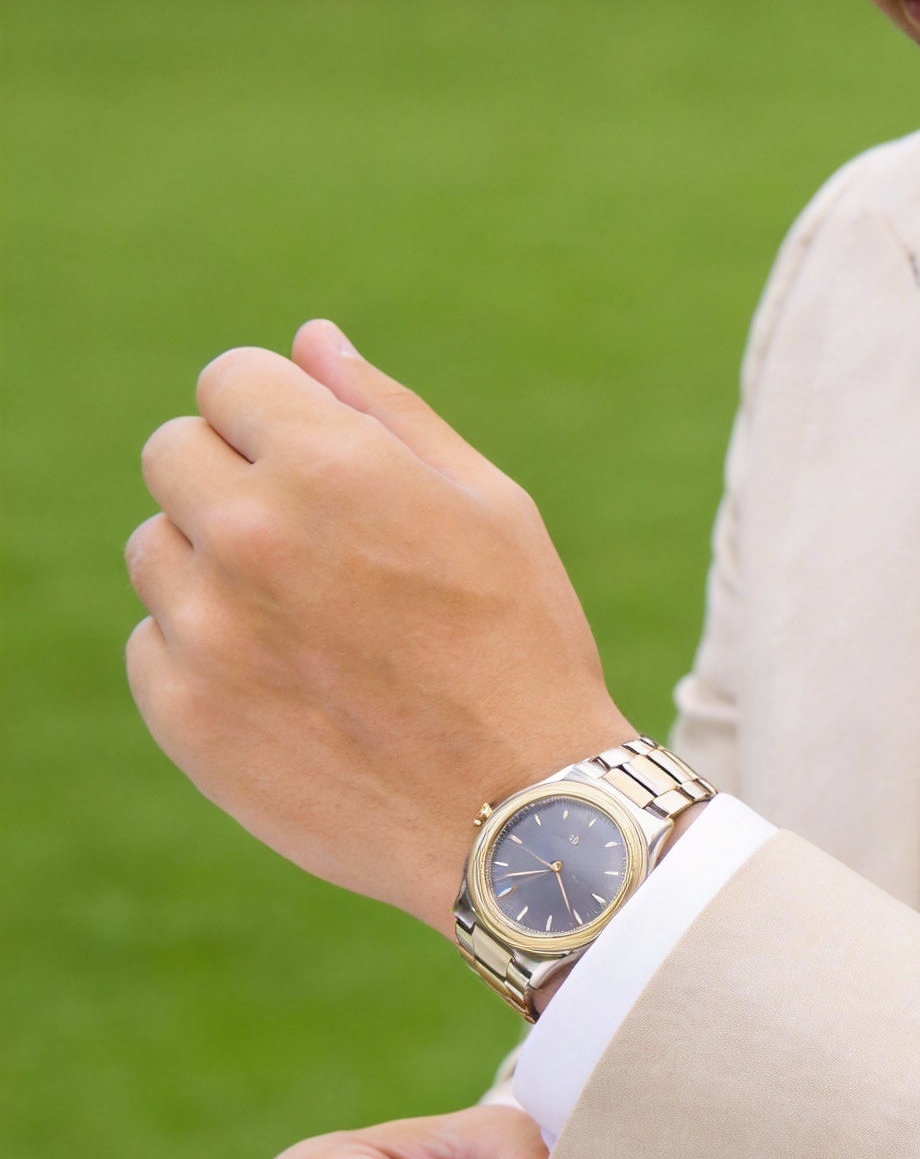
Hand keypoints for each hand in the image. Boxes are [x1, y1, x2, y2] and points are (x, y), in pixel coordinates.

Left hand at [125, 320, 634, 930]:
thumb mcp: (493, 510)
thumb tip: (309, 343)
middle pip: (174, 455)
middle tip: (318, 553)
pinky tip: (294, 691)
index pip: (230, 379)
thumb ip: (390, 416)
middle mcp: (249, 535)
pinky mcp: (184, 712)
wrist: (523, 815)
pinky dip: (208, 658)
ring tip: (311, 630)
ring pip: (157, 553)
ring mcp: (206, 628)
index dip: (279, 416)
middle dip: (235, 481)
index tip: (319, 466)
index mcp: (329, 465)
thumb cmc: (524, 651)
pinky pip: (156, 646)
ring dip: (215, 571)